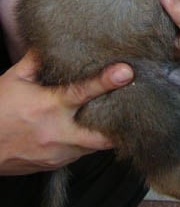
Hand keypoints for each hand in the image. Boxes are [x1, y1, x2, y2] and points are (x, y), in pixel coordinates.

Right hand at [0, 51, 133, 174]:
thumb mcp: (14, 79)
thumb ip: (37, 60)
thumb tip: (54, 40)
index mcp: (47, 106)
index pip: (83, 92)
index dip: (107, 81)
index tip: (127, 71)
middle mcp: (57, 133)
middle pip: (101, 135)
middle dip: (122, 124)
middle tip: (138, 107)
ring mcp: (58, 154)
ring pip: (95, 146)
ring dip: (107, 132)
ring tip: (121, 115)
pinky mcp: (56, 165)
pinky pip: (82, 153)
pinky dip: (90, 141)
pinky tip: (95, 128)